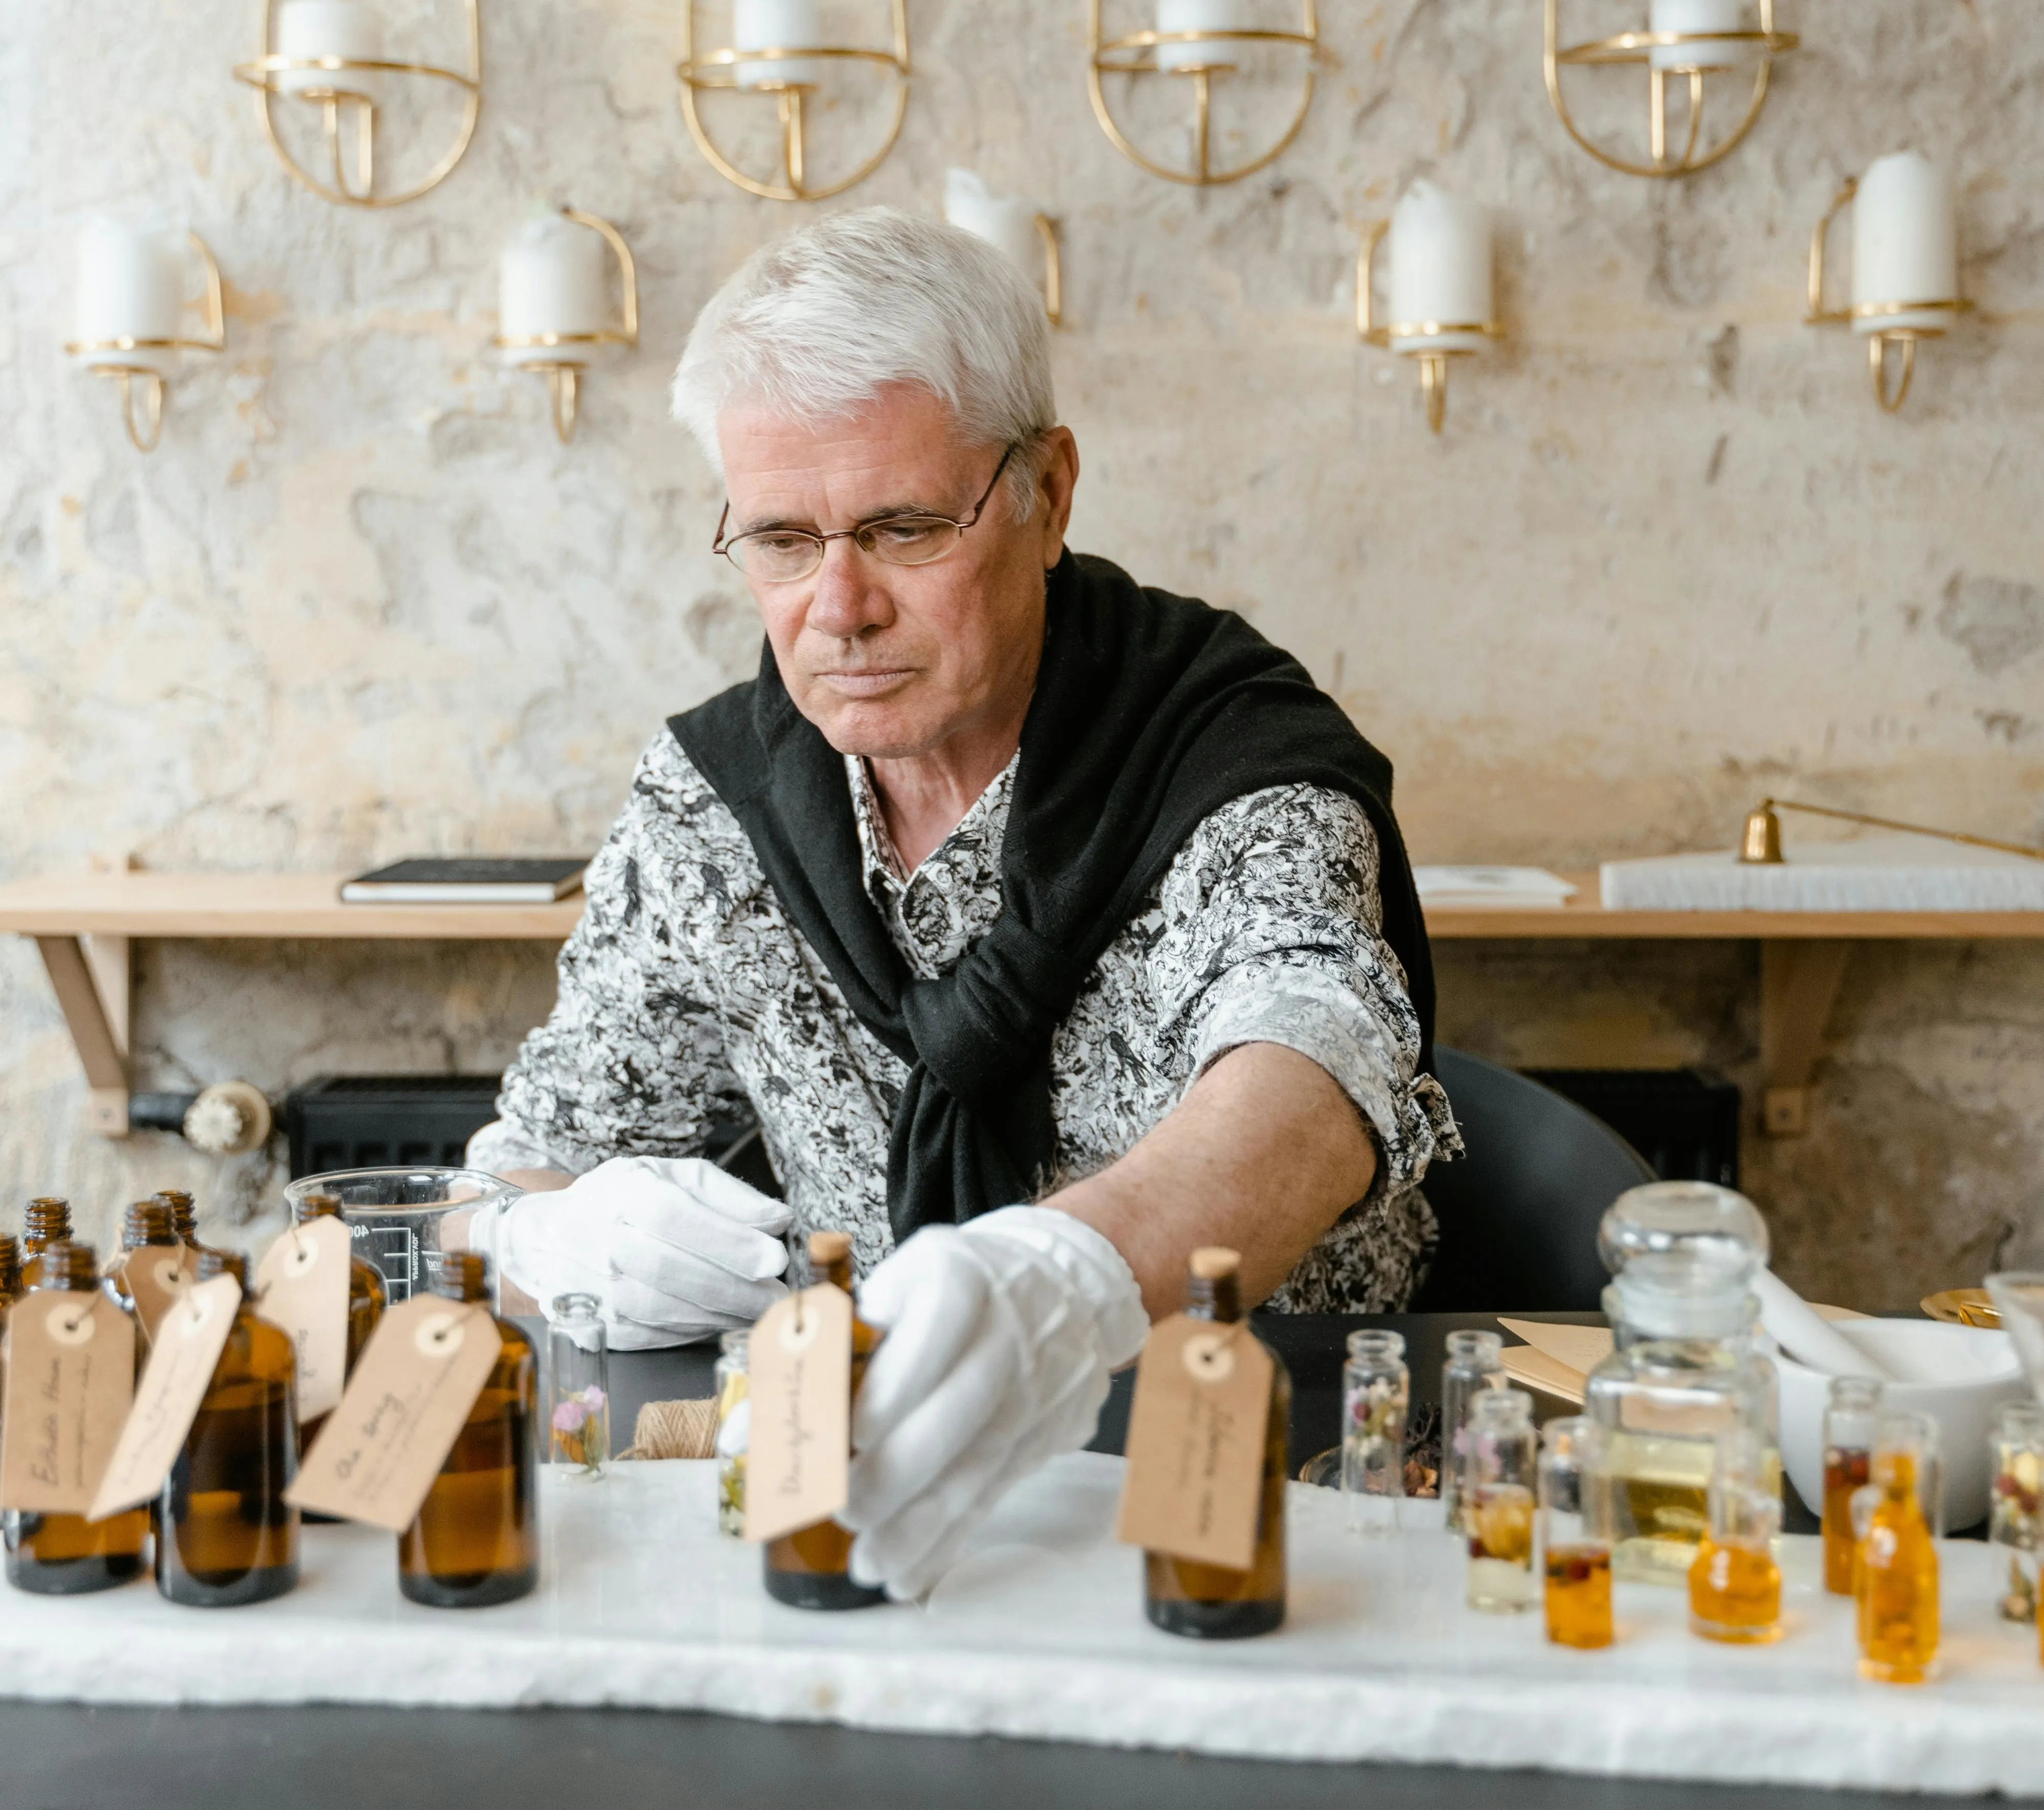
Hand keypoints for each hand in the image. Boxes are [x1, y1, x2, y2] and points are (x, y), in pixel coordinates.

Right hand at [470, 1156, 792, 1347]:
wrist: (547, 1237)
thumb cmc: (621, 1200)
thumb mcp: (672, 1176)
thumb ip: (727, 1195)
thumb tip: (778, 1219)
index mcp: (620, 1193)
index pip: (673, 1216)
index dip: (727, 1240)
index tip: (775, 1257)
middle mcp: (597, 1240)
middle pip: (669, 1269)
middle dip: (734, 1287)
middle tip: (778, 1295)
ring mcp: (590, 1288)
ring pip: (661, 1309)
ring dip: (719, 1315)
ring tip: (759, 1310)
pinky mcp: (592, 1326)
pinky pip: (650, 1335)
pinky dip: (693, 1331)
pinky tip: (722, 1322)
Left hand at [840, 1207, 1147, 1600]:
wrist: (1067, 1287)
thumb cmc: (959, 1288)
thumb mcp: (899, 1283)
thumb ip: (829, 1344)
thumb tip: (750, 1425)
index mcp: (964, 1277)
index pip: (942, 1321)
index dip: (900, 1379)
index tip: (854, 1432)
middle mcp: (1009, 1331)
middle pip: (962, 1407)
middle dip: (900, 1468)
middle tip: (845, 1510)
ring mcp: (1037, 1387)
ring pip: (980, 1463)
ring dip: (920, 1522)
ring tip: (867, 1564)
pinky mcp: (1048, 1434)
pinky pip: (996, 1492)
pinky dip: (951, 1537)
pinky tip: (910, 1572)